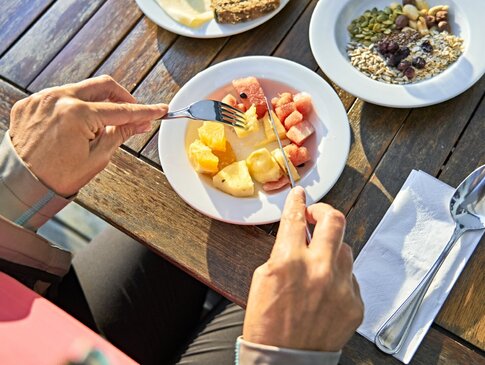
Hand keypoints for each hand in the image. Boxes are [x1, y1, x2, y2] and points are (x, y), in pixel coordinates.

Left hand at [9, 75, 166, 196]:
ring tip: (102, 124)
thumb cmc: (57, 177)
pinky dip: (74, 107)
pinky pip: (59, 97)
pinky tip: (77, 125)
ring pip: (81, 88)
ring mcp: (41, 99)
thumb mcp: (97, 157)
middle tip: (133, 111)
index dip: (143, 111)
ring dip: (97, 102)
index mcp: (77, 114)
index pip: (120, 110)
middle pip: (103, 86)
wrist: (20, 186)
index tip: (159, 109)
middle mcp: (57, 99)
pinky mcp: (29, 103)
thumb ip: (120, 133)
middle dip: (122, 97)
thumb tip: (140, 123)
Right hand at [243, 187, 363, 351]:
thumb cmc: (267, 323)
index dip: (298, 201)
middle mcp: (318, 269)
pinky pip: (351, 277)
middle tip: (317, 214)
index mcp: (288, 261)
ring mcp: (340, 286)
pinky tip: (326, 289)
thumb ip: (282, 251)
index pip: (296, 217)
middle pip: (334, 220)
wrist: (285, 360)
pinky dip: (339, 276)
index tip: (300, 195)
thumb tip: (296, 233)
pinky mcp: (355, 302)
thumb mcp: (263, 278)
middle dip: (324, 211)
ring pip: (346, 248)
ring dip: (331, 248)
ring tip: (319, 262)